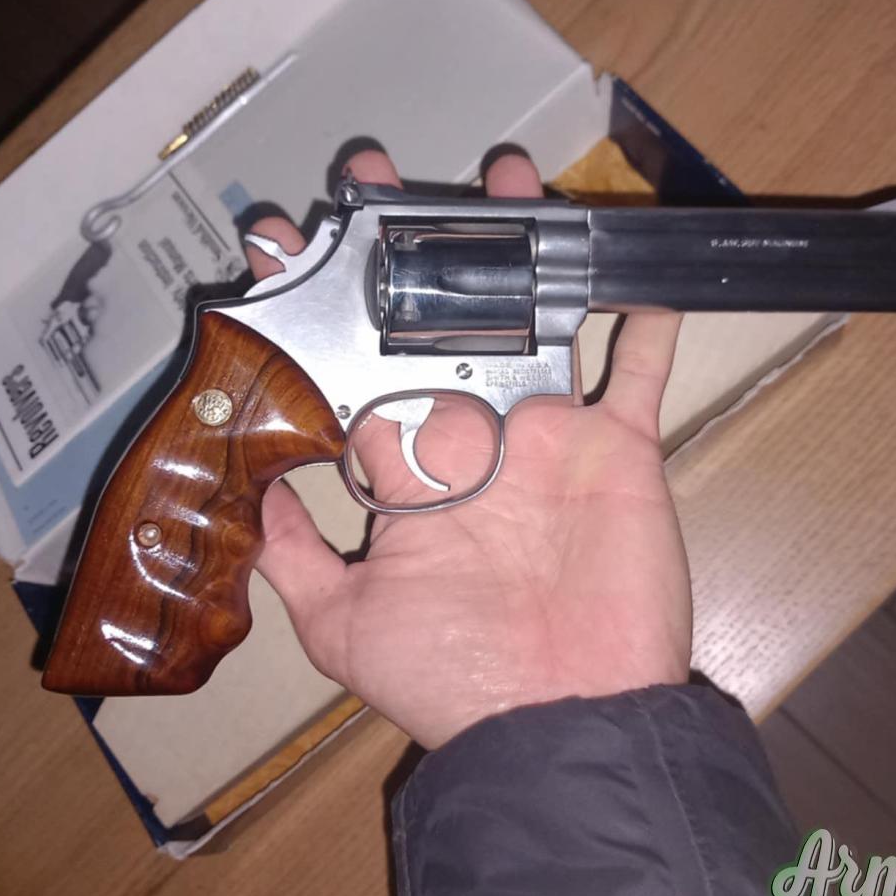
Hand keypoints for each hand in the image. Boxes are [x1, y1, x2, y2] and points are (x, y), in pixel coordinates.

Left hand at [246, 149, 691, 748]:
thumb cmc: (451, 680)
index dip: (321, 309)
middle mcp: (474, 441)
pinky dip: (647, 325)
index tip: (284, 241)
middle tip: (386, 176)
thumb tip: (248, 495)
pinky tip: (640, 270)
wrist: (562, 720)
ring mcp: (548, 438)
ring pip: (536, 320)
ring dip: (525, 253)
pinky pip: (638, 373)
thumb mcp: (343, 627)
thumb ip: (294, 559)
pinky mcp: (618, 448)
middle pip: (442, 323)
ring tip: (508, 176)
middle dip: (416, 248)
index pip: (354, 369)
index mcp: (407, 475)